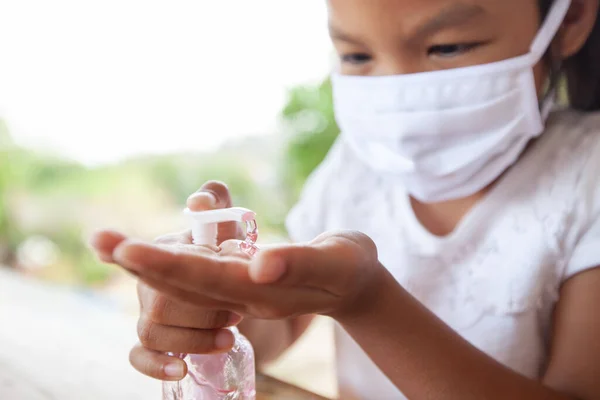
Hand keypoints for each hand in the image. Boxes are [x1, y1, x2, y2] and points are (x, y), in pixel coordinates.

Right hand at [90, 181, 246, 380]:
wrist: (250, 301)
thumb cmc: (235, 260)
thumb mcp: (232, 230)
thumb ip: (218, 208)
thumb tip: (199, 201)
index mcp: (164, 253)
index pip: (135, 251)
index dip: (115, 247)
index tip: (99, 240)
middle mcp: (149, 283)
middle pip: (158, 302)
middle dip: (200, 311)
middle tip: (236, 312)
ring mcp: (151, 316)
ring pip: (152, 332)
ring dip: (193, 337)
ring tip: (229, 335)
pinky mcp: (161, 345)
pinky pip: (140, 357)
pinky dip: (156, 366)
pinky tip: (181, 370)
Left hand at [109, 229, 383, 323]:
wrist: (352, 286)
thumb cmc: (349, 268)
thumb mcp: (334, 260)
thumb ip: (298, 263)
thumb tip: (257, 265)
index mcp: (261, 291)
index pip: (205, 280)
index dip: (166, 265)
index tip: (127, 250)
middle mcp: (241, 296)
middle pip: (182, 284)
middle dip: (140, 263)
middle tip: (97, 239)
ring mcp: (237, 291)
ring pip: (183, 281)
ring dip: (144, 263)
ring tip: (106, 243)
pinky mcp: (238, 282)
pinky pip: (195, 276)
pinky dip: (165, 263)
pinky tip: (141, 254)